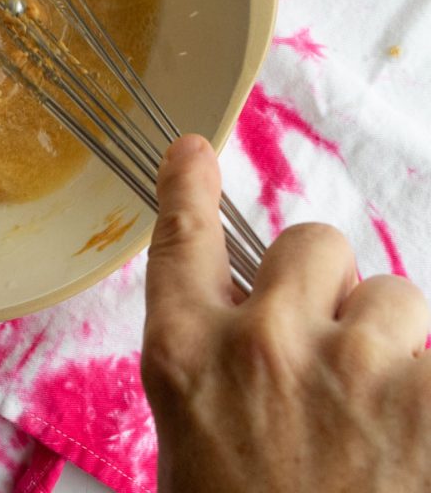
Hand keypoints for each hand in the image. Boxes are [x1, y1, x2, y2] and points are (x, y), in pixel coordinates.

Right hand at [142, 134, 430, 492]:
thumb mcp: (199, 440)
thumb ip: (219, 361)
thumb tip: (260, 306)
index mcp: (187, 356)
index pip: (183, 238)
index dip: (188, 184)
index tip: (193, 150)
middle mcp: (261, 343)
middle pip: (313, 242)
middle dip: (331, 286)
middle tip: (337, 351)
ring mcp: (351, 368)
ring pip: (396, 293)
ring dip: (396, 341)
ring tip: (384, 413)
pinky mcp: (430, 399)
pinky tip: (414, 432)